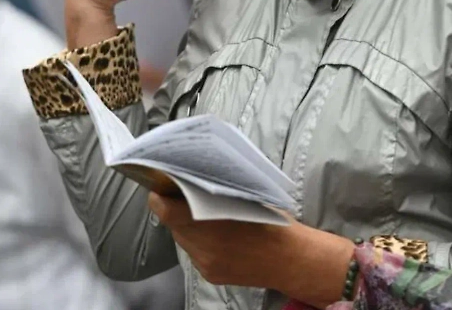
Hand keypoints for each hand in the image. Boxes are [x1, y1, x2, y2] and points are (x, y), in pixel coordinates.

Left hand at [148, 193, 352, 305]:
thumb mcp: (246, 197)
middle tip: (180, 194)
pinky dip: (198, 241)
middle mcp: (203, 247)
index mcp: (212, 223)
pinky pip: (194, 253)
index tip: (162, 184)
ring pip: (182, 240)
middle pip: (172, 224)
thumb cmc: (273, 222)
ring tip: (200, 213)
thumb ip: (217, 190)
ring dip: (185, 225)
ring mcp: (206, 263)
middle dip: (174, 208)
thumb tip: (192, 177)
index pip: (166, 210)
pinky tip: (214, 234)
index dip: (160, 196)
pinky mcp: (210, 275)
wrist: (291, 260)